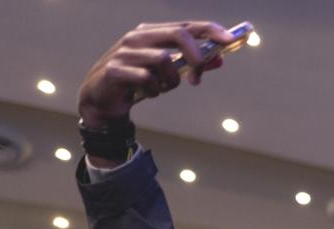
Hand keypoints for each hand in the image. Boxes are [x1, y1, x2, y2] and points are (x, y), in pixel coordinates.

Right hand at [77, 21, 233, 128]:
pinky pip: (147, 79)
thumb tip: (219, 60)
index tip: (229, 41)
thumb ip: (191, 63)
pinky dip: (153, 91)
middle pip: (178, 34)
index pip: (186, 26)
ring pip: (164, 60)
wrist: (103, 98)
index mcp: (152, 33)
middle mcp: (138, 37)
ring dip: (170, 81)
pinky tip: (146, 93)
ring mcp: (125, 52)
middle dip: (196, 56)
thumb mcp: (166, 71)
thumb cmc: (137, 81)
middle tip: (197, 79)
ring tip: (160, 88)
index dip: (210, 30)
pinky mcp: (115, 70)